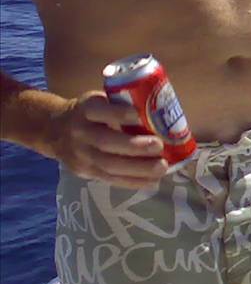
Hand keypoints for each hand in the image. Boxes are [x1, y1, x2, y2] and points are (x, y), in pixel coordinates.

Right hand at [50, 91, 167, 188]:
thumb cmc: (90, 114)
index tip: (139, 113)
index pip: (98, 110)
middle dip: (134, 146)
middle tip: (159, 145)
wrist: (54, 130)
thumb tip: (164, 111)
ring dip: (138, 168)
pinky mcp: (85, 171)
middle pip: (105, 141)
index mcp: (85, 109)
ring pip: (108, 164)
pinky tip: (152, 181)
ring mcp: (80, 154)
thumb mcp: (99, 101)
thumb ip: (121, 104)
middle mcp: (80, 131)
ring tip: (161, 167)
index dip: (118, 113)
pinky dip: (132, 182)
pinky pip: (109, 179)